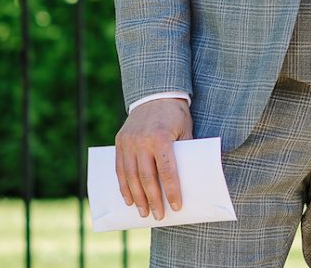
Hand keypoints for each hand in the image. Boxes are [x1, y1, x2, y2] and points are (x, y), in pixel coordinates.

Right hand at [114, 98, 191, 219]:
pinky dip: (123, 186)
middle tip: (158, 215)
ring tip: (143, 212)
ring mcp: (128, 142)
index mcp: (161, 138)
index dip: (172, 191)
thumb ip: (185, 152)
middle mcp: (142, 141)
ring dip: (136, 197)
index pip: (167, 171)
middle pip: (146, 178)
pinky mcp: (120, 142)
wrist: (155, 94)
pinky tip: (128, 199)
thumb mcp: (186, 130)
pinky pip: (119, 168)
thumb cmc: (176, 115)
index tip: (176, 206)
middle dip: (153, 199)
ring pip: (130, 176)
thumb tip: (191, 178)